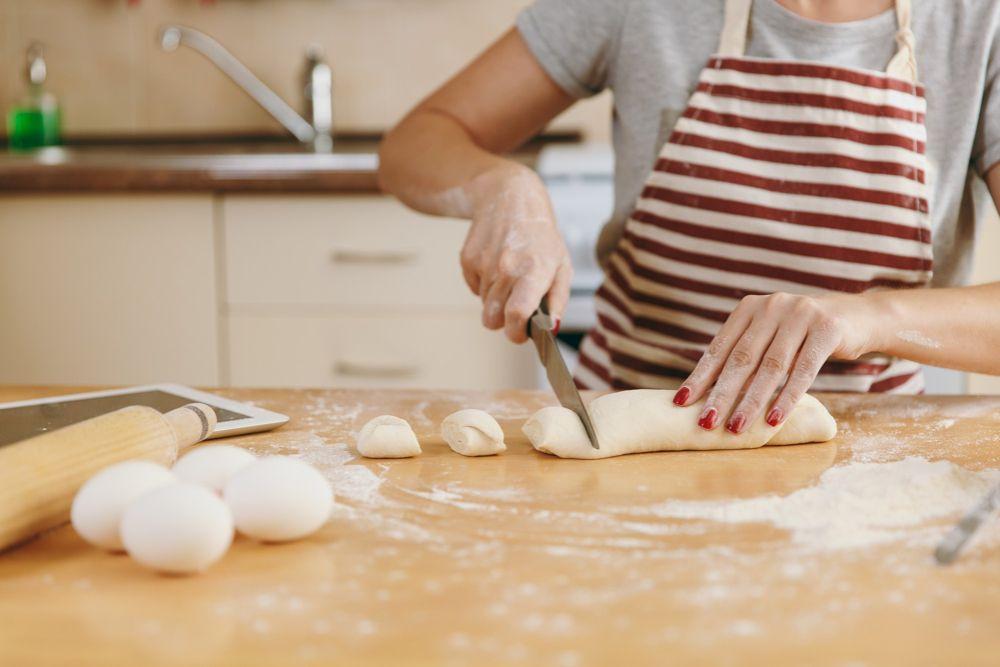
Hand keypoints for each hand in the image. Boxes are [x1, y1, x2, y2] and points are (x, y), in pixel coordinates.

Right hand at [460, 165, 572, 342]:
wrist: (510, 198)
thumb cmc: (540, 236)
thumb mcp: (562, 264)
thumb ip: (559, 299)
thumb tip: (552, 328)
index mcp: (534, 270)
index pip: (517, 314)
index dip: (516, 333)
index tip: (520, 334)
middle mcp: (507, 267)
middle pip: (493, 319)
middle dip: (503, 321)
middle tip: (516, 308)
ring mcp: (484, 263)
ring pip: (484, 306)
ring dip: (496, 300)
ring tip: (510, 276)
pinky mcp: (468, 259)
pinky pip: (473, 289)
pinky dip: (483, 285)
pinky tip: (496, 265)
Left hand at [673, 292, 880, 432]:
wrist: (858, 318)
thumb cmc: (803, 337)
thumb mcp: (771, 338)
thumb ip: (746, 356)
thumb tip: (709, 397)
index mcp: (749, 309)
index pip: (719, 347)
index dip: (701, 376)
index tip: (681, 401)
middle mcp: (771, 307)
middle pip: (741, 359)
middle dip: (721, 394)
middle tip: (705, 422)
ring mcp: (800, 314)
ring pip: (770, 366)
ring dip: (751, 401)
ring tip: (736, 427)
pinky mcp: (827, 329)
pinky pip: (804, 369)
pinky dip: (787, 397)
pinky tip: (774, 419)